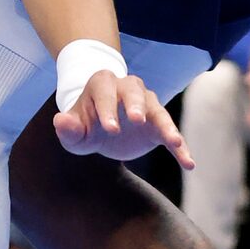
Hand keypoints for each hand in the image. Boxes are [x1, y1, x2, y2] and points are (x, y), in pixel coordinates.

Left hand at [54, 72, 192, 166]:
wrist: (101, 130)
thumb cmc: (84, 126)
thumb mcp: (73, 130)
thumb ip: (67, 127)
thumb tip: (61, 121)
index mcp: (102, 85)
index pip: (104, 91)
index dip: (107, 108)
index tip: (109, 128)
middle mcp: (127, 90)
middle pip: (134, 91)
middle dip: (135, 104)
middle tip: (137, 120)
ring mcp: (146, 105)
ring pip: (158, 110)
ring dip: (166, 125)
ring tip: (174, 141)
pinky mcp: (159, 125)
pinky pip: (171, 134)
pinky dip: (181, 148)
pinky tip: (188, 163)